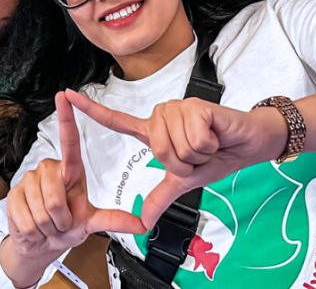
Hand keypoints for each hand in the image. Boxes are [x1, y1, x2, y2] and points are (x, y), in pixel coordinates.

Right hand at [6, 92, 145, 260]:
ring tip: (47, 224)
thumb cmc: (66, 225)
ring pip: (42, 211)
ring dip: (47, 227)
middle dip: (60, 220)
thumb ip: (114, 220)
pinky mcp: (13, 194)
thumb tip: (141, 223)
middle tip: (60, 222)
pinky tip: (33, 226)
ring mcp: (29, 180)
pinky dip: (33, 231)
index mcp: (70, 171)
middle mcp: (48, 169)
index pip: (69, 141)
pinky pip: (26, 219)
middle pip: (55, 198)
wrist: (40, 241)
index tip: (64, 96)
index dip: (66, 118)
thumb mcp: (91, 223)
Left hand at [65, 89, 285, 228]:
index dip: (91, 110)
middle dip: (184, 162)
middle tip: (200, 153)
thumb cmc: (217, 156)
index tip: (67, 95)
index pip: (118, 121)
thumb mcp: (185, 181)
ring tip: (208, 143)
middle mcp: (161, 116)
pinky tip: (215, 135)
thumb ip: (160, 197)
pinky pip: (193, 138)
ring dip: (198, 154)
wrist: (248, 144)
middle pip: (158, 150)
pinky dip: (208, 145)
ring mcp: (177, 109)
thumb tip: (142, 220)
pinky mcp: (195, 106)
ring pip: (175, 146)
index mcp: (154, 132)